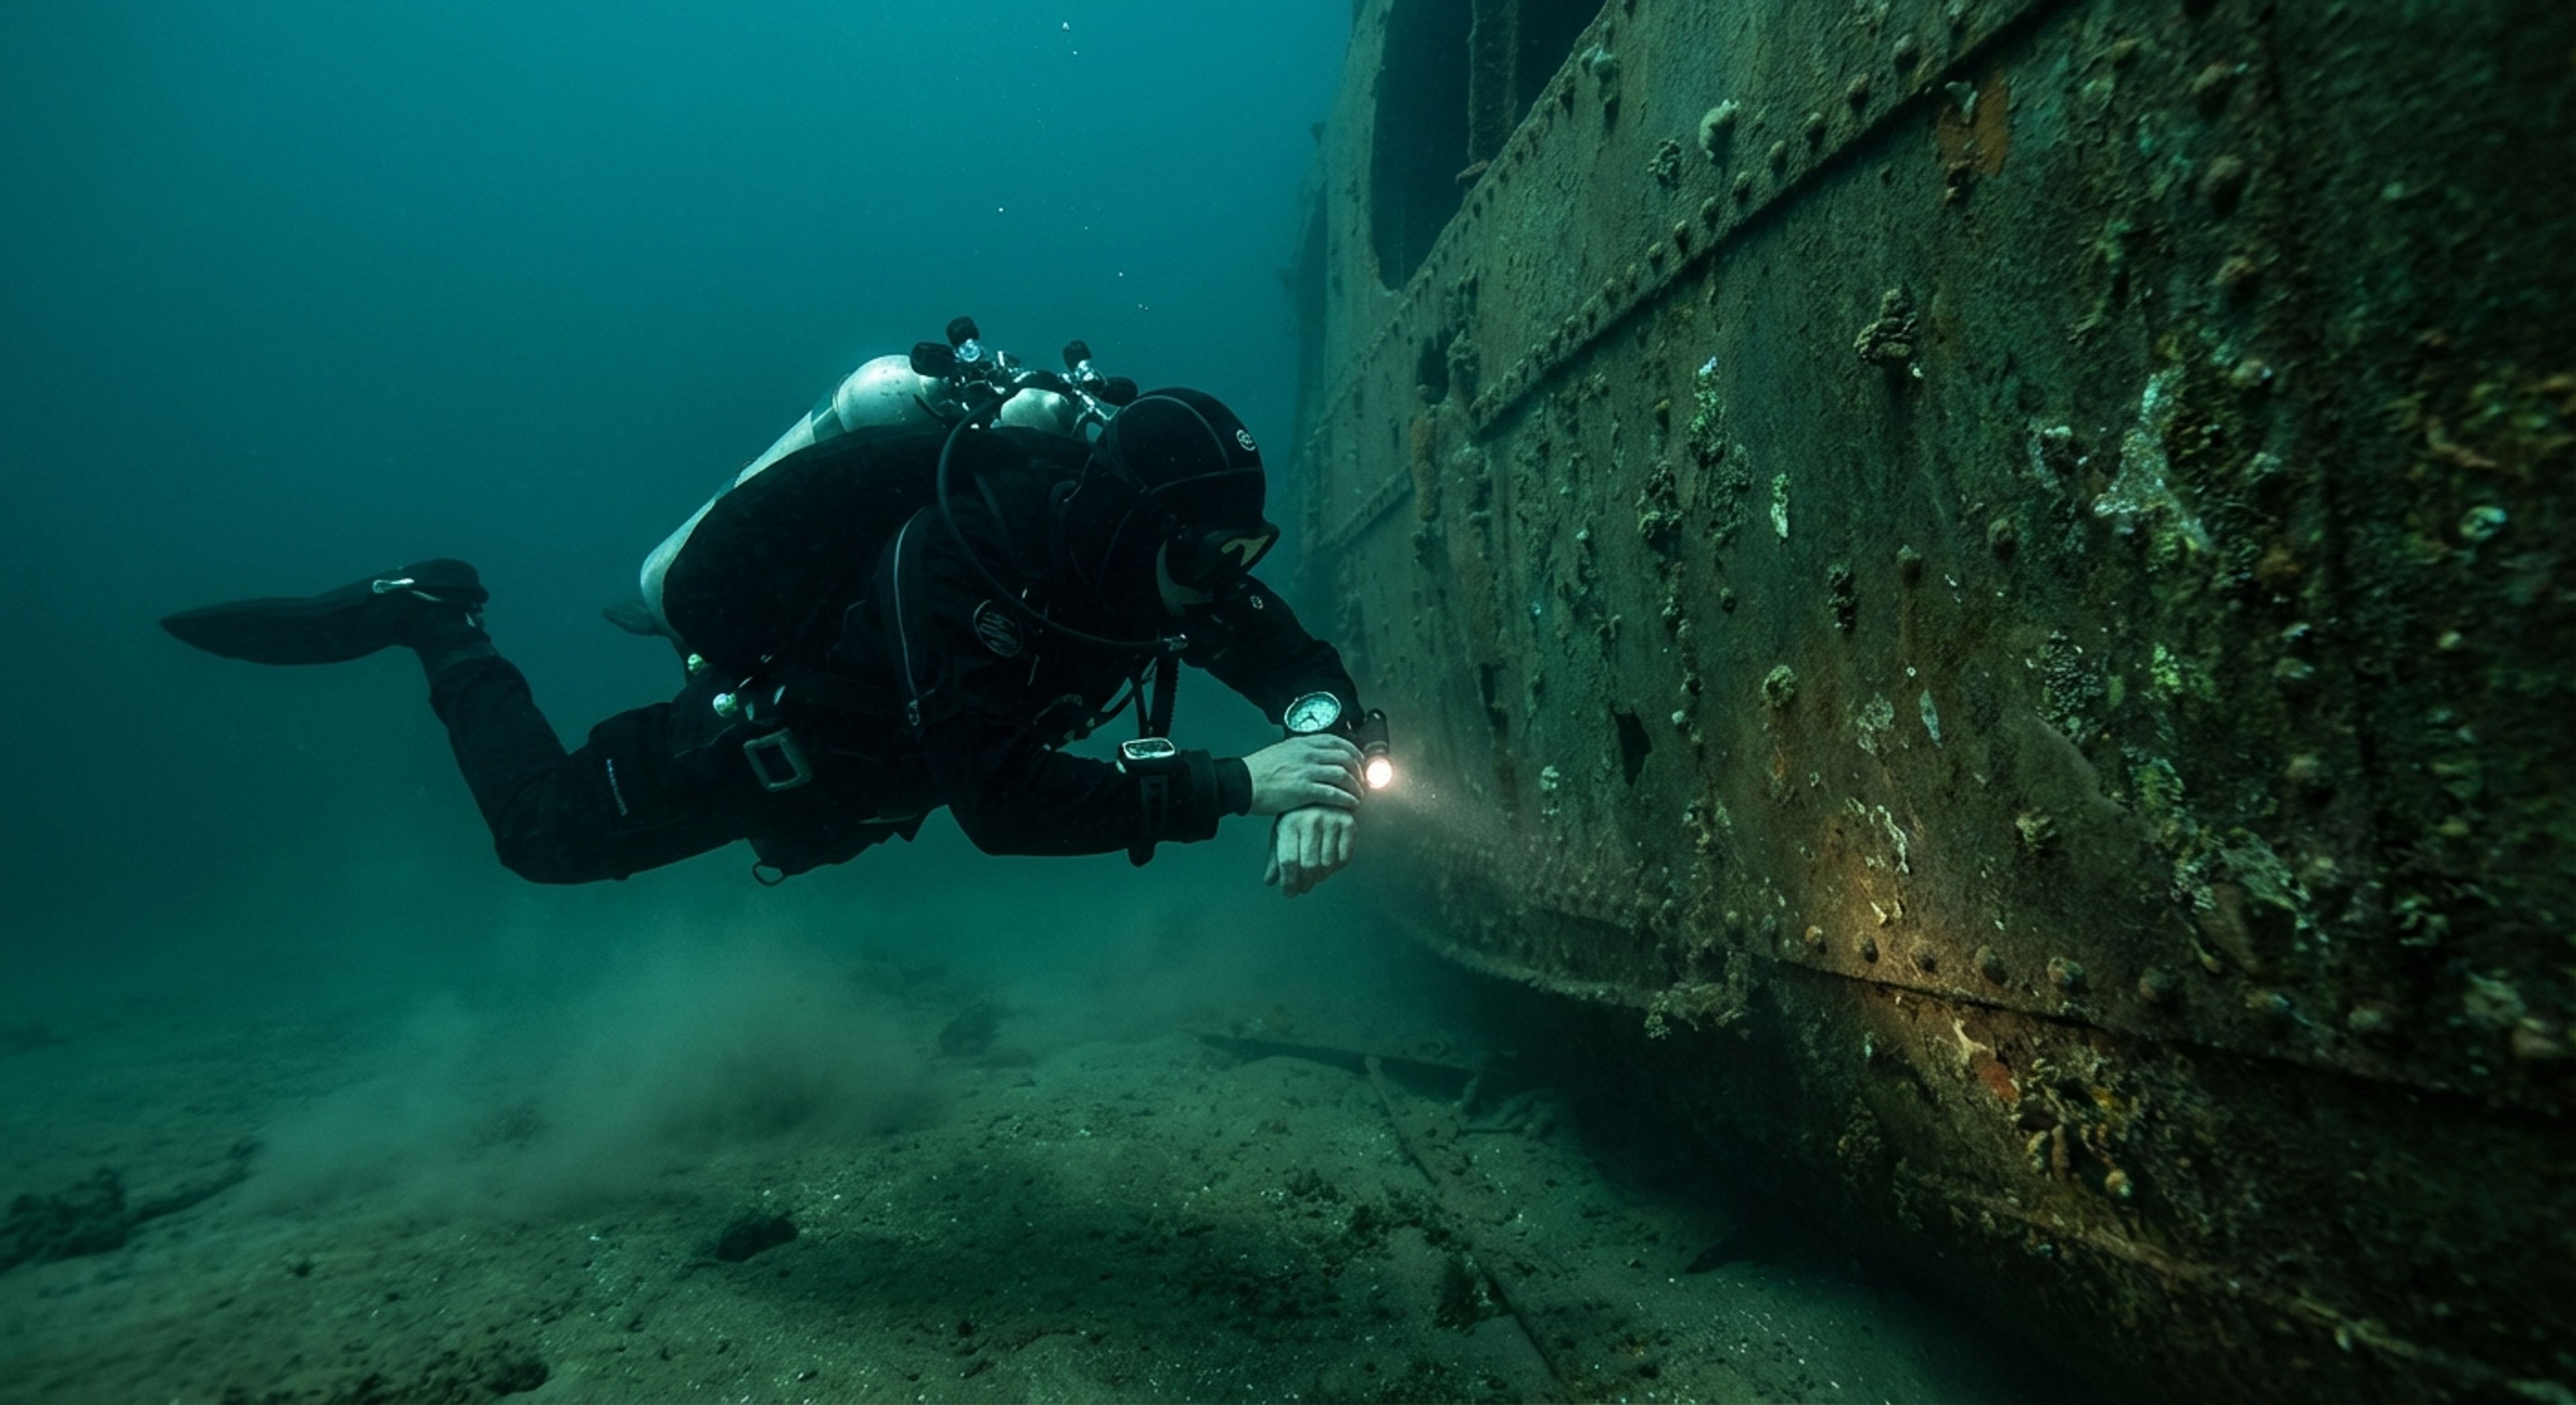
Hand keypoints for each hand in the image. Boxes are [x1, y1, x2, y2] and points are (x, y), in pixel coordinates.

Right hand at [1243, 734, 1362, 815]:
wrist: (1243, 782)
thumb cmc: (1259, 770)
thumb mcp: (1282, 751)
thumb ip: (1301, 752)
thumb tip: (1316, 757)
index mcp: (1303, 743)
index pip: (1338, 742)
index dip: (1354, 752)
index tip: (1359, 762)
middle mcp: (1309, 754)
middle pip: (1346, 758)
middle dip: (1359, 771)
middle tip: (1362, 781)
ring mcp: (1308, 771)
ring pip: (1344, 775)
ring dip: (1356, 787)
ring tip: (1359, 795)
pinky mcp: (1305, 790)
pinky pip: (1334, 793)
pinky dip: (1347, 799)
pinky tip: (1351, 804)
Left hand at [1265, 806, 1357, 897]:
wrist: (1323, 794)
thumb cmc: (1297, 817)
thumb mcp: (1282, 833)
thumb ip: (1275, 857)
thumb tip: (1269, 881)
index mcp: (1289, 823)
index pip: (1288, 861)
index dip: (1288, 882)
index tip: (1289, 893)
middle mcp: (1311, 821)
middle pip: (1309, 865)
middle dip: (1305, 883)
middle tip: (1303, 889)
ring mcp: (1332, 821)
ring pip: (1328, 864)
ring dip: (1321, 877)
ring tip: (1315, 877)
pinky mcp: (1349, 824)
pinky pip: (1344, 858)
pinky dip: (1337, 867)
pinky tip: (1329, 865)